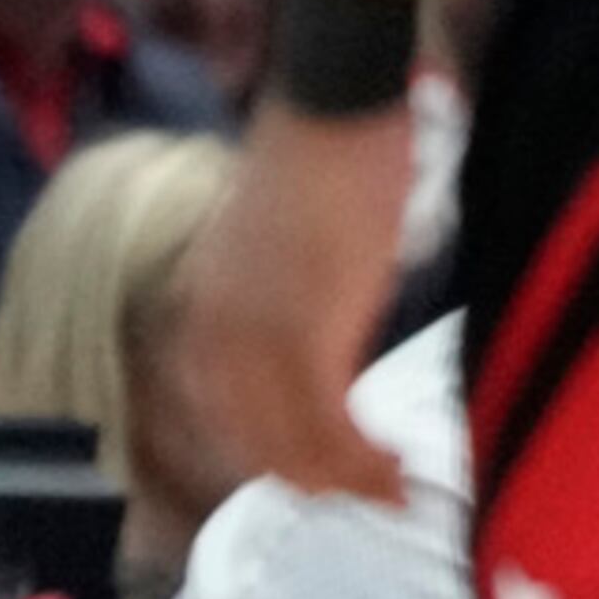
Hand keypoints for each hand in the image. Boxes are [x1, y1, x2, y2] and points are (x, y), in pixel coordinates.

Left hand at [174, 97, 414, 504]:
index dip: (285, 463)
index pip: (230, 422)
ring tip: (396, 488)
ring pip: (295, 450)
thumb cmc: (325, 161)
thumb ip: (292, 317)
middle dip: (320, 483)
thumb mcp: (287, 257)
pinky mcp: (302, 338)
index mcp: (199, 315)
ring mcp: (253, 342)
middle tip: (377, 494)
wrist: (335, 104)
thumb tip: (327, 369)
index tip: (333, 480)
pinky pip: (329, 431)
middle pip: (260, 448)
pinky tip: (399, 470)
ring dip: (349, 481)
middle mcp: (210, 337)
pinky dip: (365, 464)